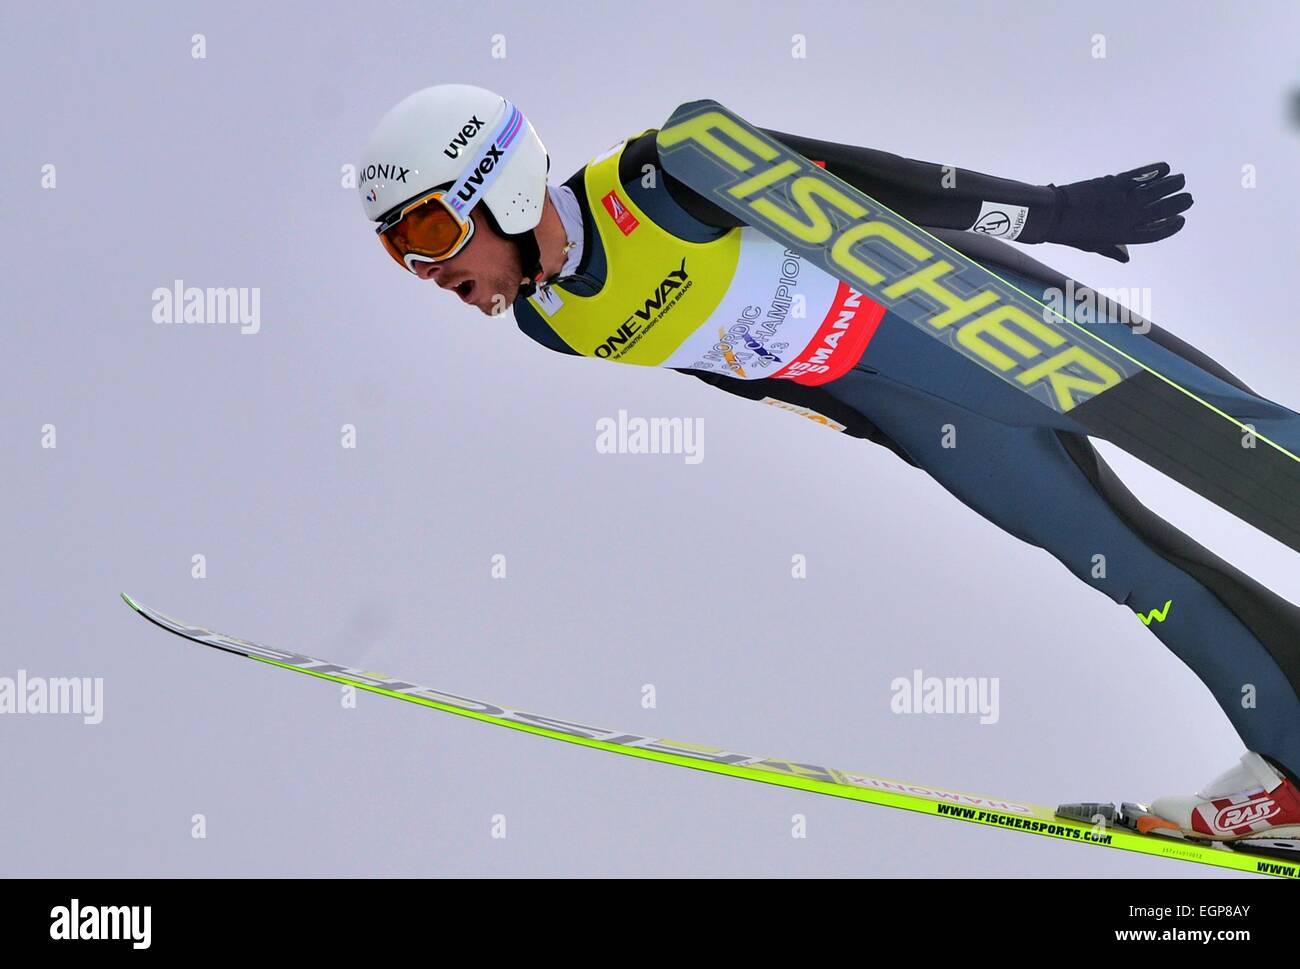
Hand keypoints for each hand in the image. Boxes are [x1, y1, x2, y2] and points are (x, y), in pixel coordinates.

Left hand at [1048, 163, 1193, 262]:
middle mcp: (1128, 218)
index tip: (1181, 219)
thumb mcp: (1093, 245)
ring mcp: (1123, 200)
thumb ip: (1112, 249)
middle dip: (1178, 203)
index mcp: (1123, 236)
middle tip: (1188, 197)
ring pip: (1156, 190)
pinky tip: (1165, 168)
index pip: (1156, 232)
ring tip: (1181, 179)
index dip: (1171, 226)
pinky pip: (1141, 175)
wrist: (1055, 215)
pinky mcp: (1115, 183)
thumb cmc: (1072, 233)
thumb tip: (1126, 257)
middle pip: (1162, 209)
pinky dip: (1155, 171)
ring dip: (1172, 183)